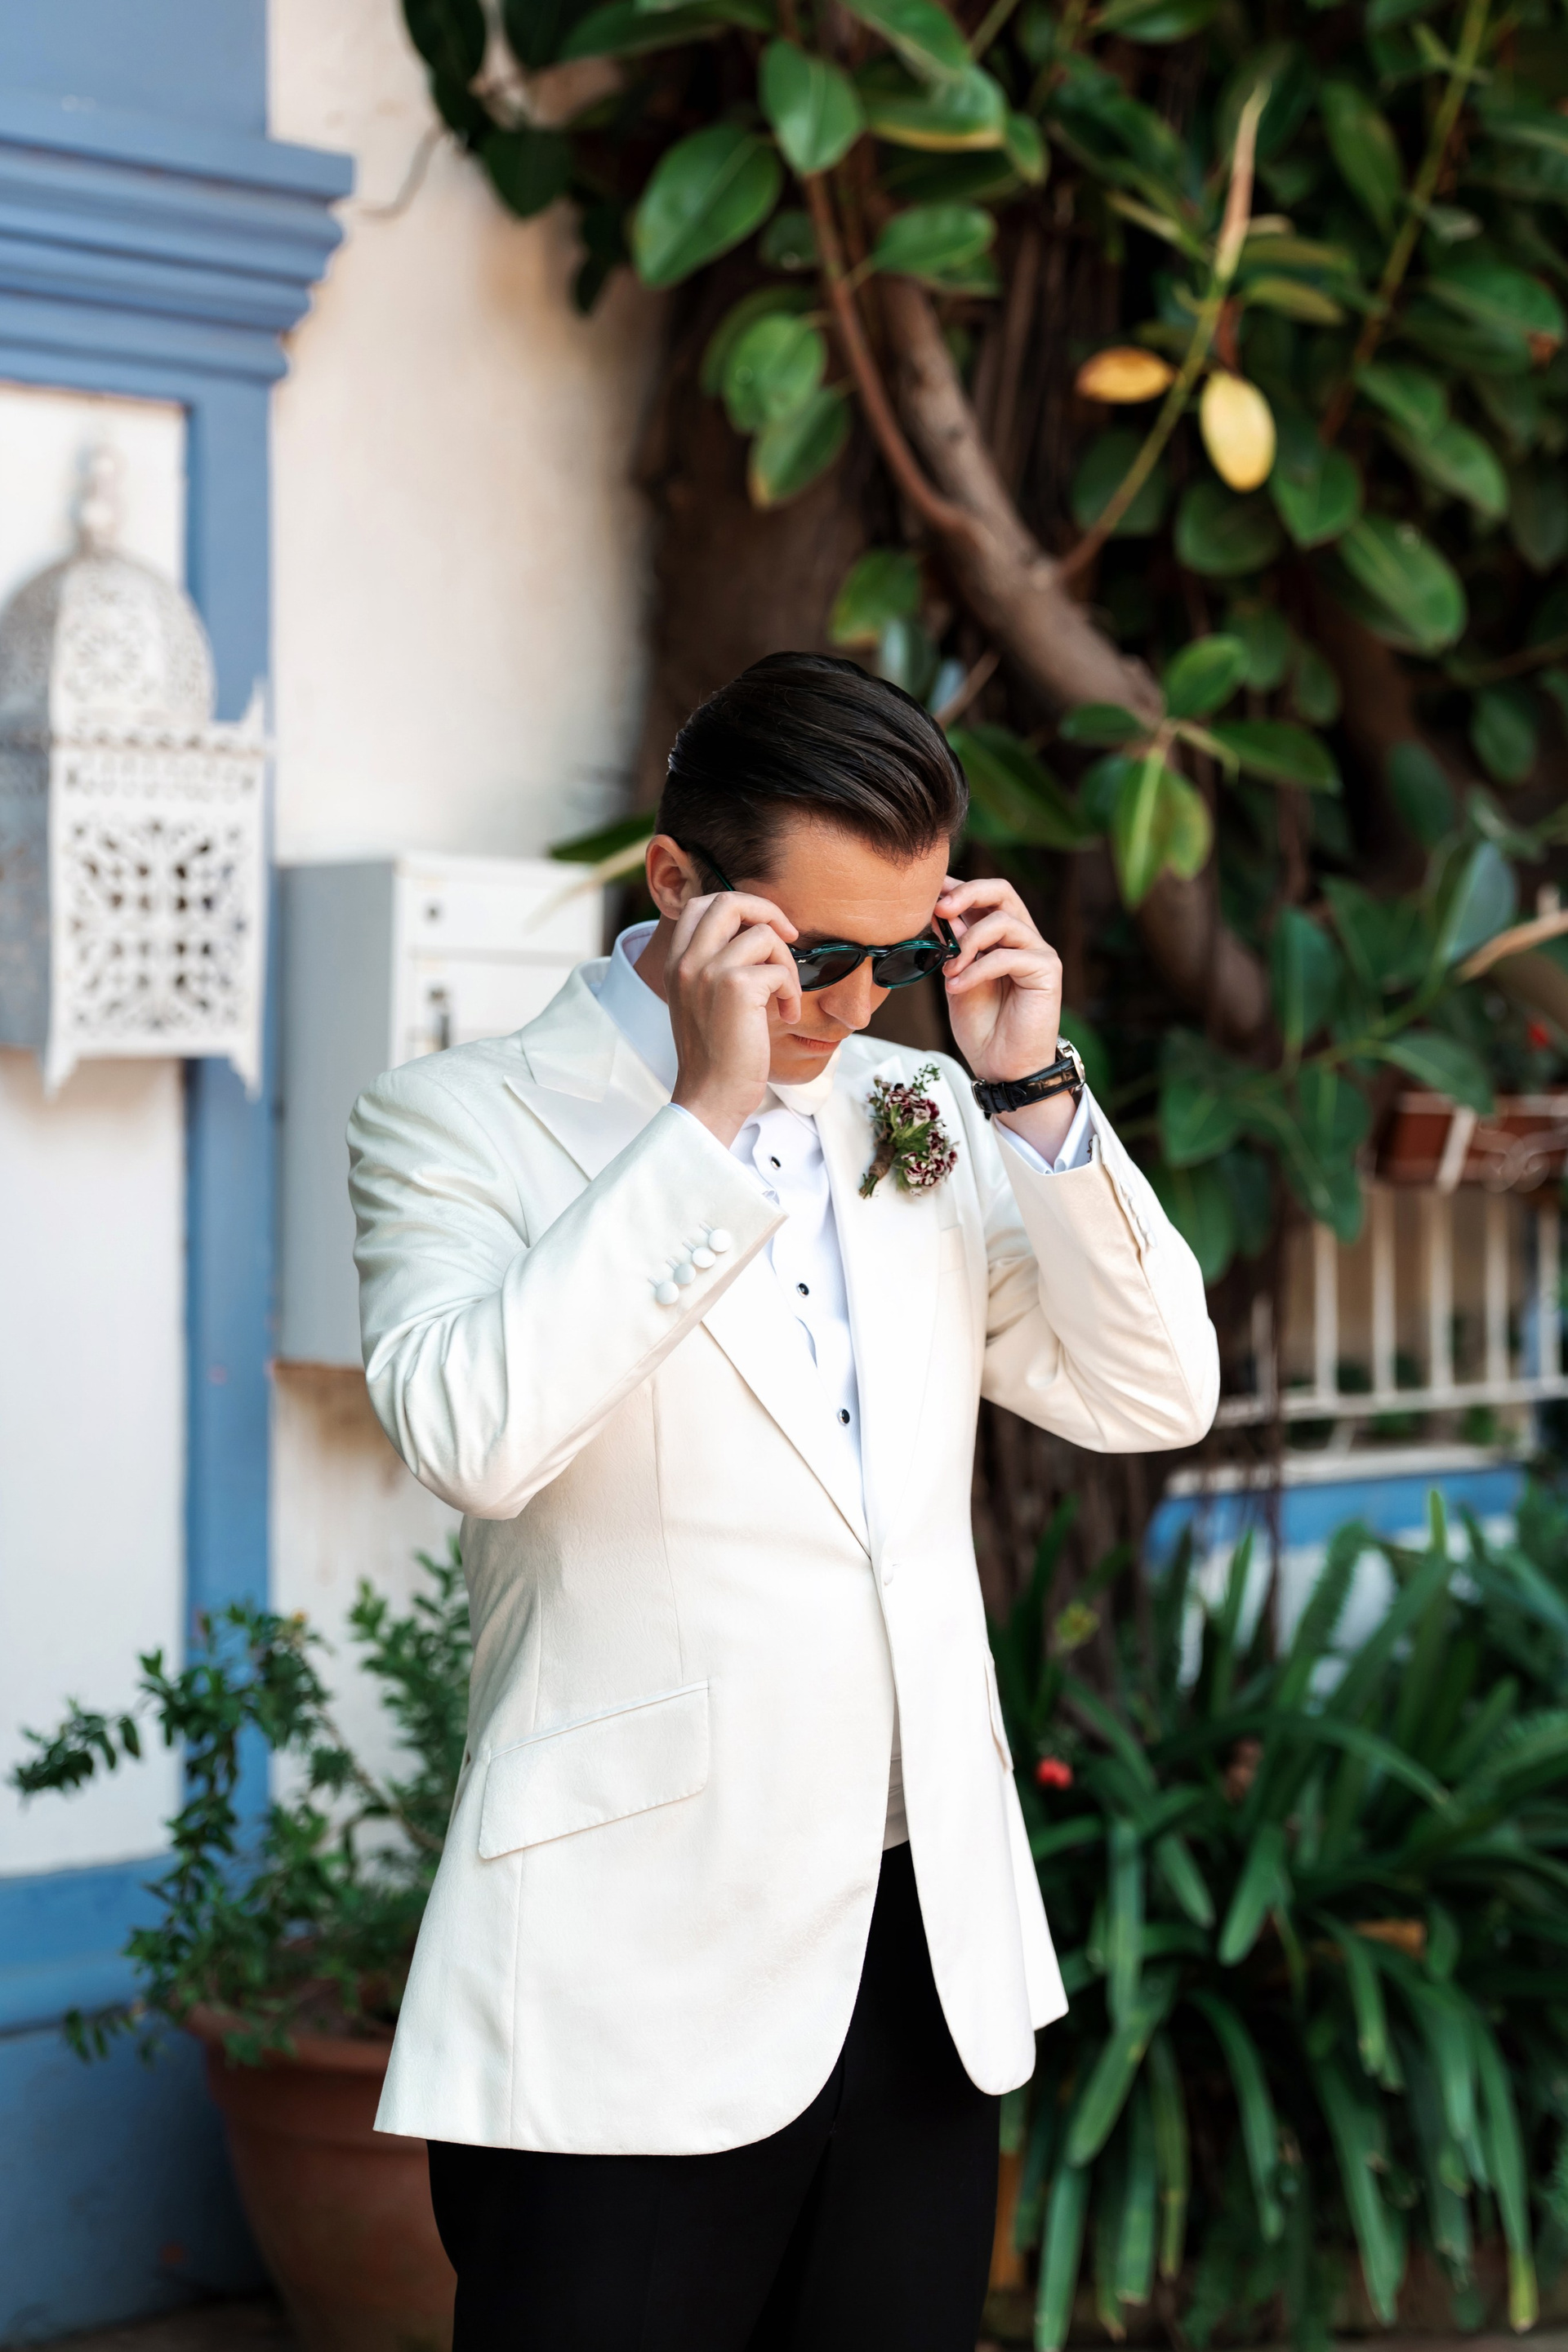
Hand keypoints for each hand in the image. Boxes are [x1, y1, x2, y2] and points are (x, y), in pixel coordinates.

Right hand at [667, 891, 801, 1146]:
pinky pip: (779, 969)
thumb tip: (758, 935)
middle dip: (767, 913)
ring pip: (763, 934)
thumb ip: (714, 966)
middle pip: (729, 901)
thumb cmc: (716, 1056)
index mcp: (676, 963)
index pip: (701, 904)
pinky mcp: (737, 988)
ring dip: (786, 963)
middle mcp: (687, 961)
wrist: (711, 1096)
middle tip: (788, 939)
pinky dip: (791, 991)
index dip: (740, 906)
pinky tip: (786, 1017)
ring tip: (785, 997)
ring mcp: (709, 972)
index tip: (763, 930)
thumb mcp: (702, 1001)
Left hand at [937, 875, 1061, 1079]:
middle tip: (938, 909)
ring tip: (948, 970)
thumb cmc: (983, 1028)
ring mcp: (1038, 951)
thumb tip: (938, 912)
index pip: (984, 896)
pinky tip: (957, 986)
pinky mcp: (1048, 970)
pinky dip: (976, 969)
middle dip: (967, 893)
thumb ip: (952, 948)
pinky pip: (1007, 955)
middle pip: (1002, 890)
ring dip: (967, 943)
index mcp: (1000, 937)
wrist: (1002, 1067)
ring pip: (1003, 921)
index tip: (928, 892)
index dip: (957, 887)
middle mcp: (1022, 938)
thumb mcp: (957, 979)